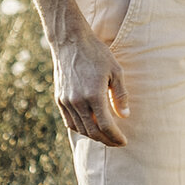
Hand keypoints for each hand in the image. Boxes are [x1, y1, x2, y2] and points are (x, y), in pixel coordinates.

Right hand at [52, 30, 129, 146]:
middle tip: (116, 142)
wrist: (70, 42)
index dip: (116, 137)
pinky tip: (89, 128)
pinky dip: (80, 129)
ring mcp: (67, 101)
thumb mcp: (116, 71)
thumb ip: (120, 95)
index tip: (124, 141)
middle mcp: (78, 101)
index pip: (106, 126)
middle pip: (93, 132)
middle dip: (106, 140)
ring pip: (80, 129)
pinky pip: (69, 122)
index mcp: (94, 95)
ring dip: (94, 136)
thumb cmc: (97, 54)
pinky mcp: (59, 99)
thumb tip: (124, 116)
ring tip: (105, 137)